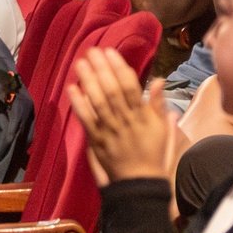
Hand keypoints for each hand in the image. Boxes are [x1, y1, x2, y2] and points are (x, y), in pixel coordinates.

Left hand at [66, 47, 175, 184]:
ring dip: (89, 81)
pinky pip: (86, 120)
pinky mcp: (97, 141)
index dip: (119, 68)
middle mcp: (126, 121)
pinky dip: (79, 104)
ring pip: (98, 102)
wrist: (139, 181)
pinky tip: (72, 88)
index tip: (111, 52)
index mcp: (142, 116)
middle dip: (102, 69)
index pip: (130, 86)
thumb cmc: (152, 152)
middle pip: (112, 90)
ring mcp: (110, 131)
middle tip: (92, 51)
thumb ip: (158, 103)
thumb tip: (158, 79)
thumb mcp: (161, 127)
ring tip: (81, 63)